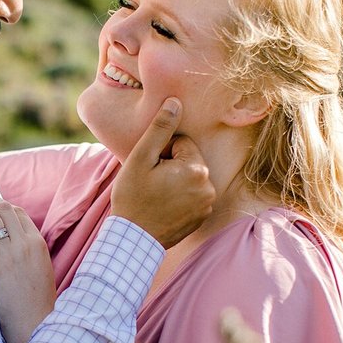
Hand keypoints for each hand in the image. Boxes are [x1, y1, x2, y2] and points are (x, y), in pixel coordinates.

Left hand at [0, 188, 56, 342]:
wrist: (34, 322)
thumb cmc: (38, 300)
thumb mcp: (42, 268)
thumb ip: (31, 250)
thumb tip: (15, 237)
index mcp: (38, 244)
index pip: (19, 213)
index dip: (3, 202)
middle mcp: (24, 245)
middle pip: (4, 211)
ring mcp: (8, 256)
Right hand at [110, 98, 215, 248]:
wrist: (133, 239)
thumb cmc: (133, 197)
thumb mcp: (141, 158)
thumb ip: (160, 129)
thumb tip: (175, 102)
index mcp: (196, 169)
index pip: (182, 143)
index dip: (162, 152)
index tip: (150, 169)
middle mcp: (209, 187)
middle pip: (189, 160)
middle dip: (171, 166)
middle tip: (151, 183)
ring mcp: (207, 205)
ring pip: (190, 178)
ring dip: (175, 181)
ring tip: (156, 196)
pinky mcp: (202, 218)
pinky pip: (193, 196)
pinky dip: (180, 198)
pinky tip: (163, 207)